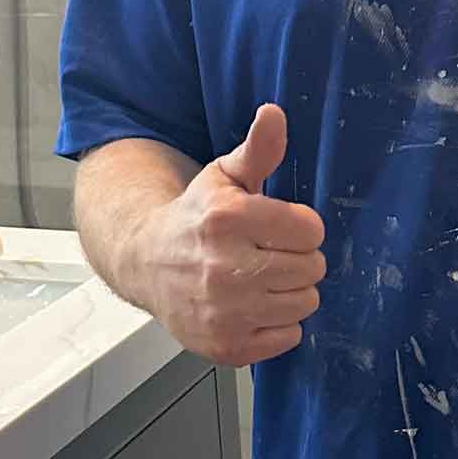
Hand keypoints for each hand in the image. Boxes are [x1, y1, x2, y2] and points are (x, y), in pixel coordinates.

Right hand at [128, 104, 325, 366]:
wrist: (145, 264)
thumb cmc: (195, 219)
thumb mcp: (224, 176)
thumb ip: (258, 149)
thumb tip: (275, 114)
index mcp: (228, 219)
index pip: (310, 230)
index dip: (301, 228)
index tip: (279, 227)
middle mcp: (224, 267)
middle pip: (312, 269)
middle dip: (298, 260)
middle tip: (269, 255)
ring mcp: (225, 312)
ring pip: (305, 304)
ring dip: (291, 293)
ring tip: (261, 280)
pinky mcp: (226, 345)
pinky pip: (289, 337)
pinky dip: (278, 325)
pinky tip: (253, 308)